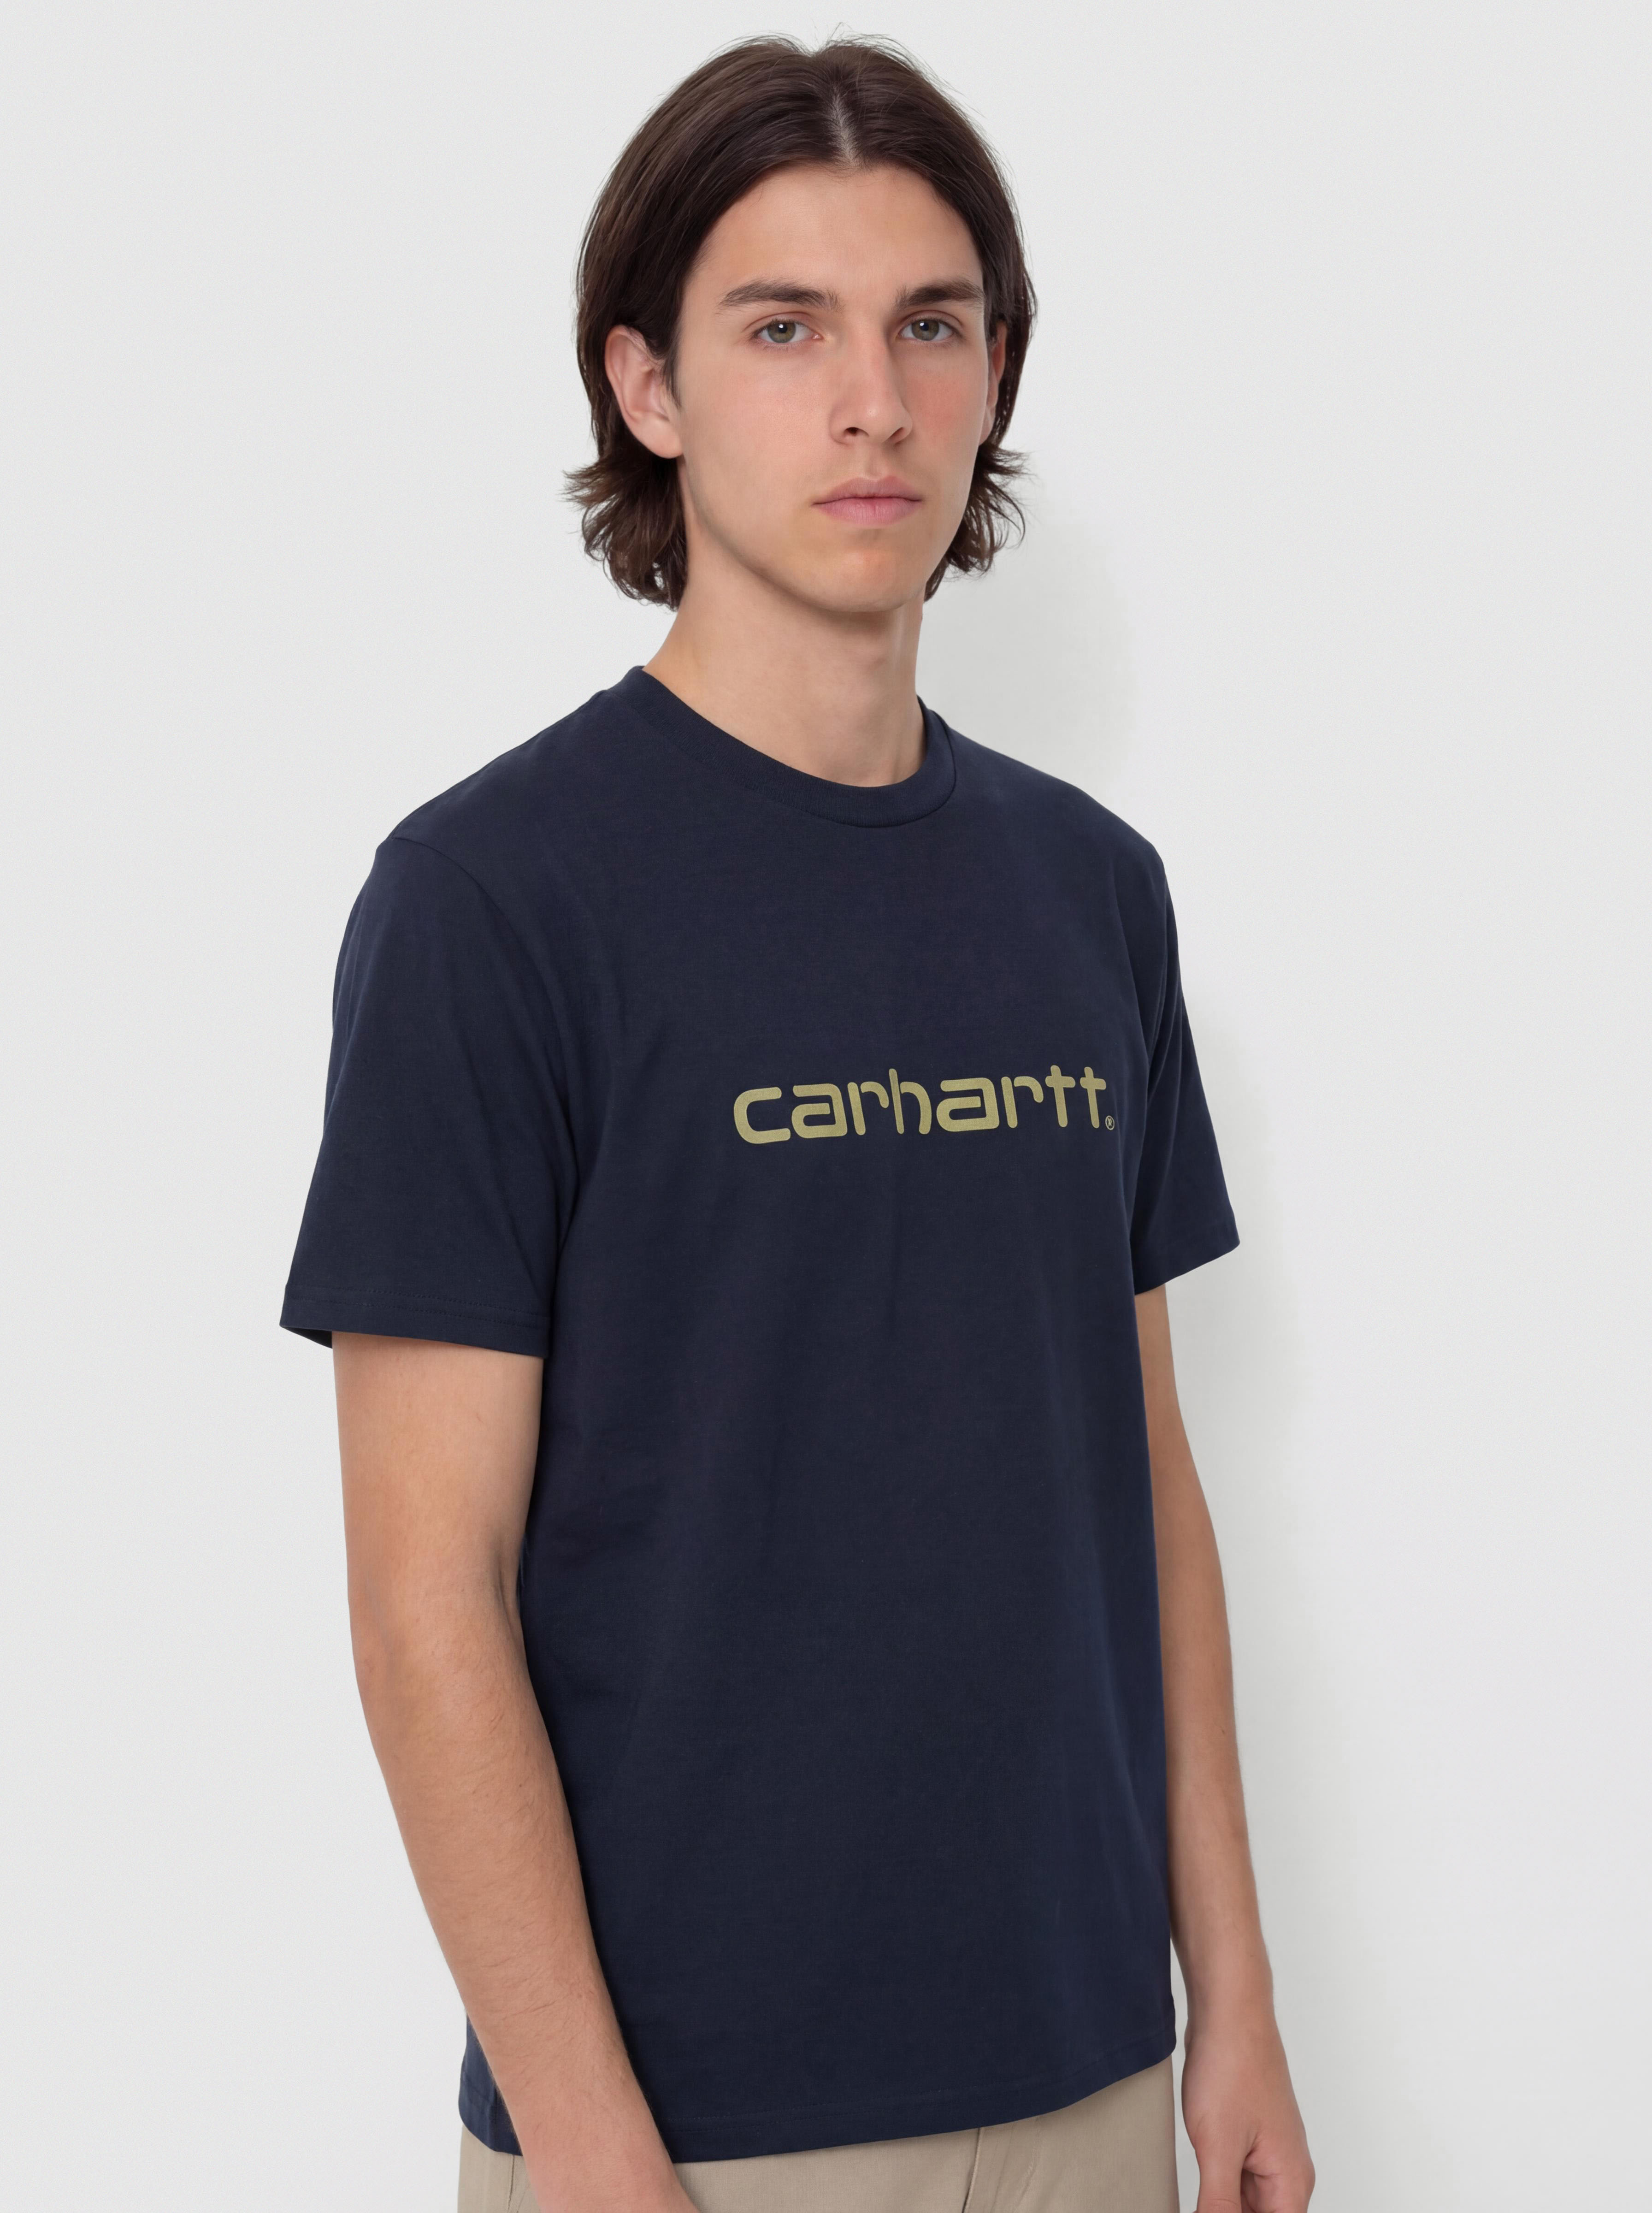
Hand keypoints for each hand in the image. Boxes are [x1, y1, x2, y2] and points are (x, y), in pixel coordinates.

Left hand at [1180, 2000, 1313, 2212]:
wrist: (1227, 2010)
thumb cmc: (1233, 2064)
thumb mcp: (1217, 2148)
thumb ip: (1219, 2204)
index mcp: (1291, 2182)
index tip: (1213, 2205)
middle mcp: (1285, 2172)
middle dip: (1225, 2212)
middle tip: (1203, 2194)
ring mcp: (1265, 2153)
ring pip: (1244, 2204)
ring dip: (1219, 2205)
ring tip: (1195, 2190)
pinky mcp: (1245, 2137)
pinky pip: (1233, 2179)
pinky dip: (1215, 2189)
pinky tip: (1193, 2188)